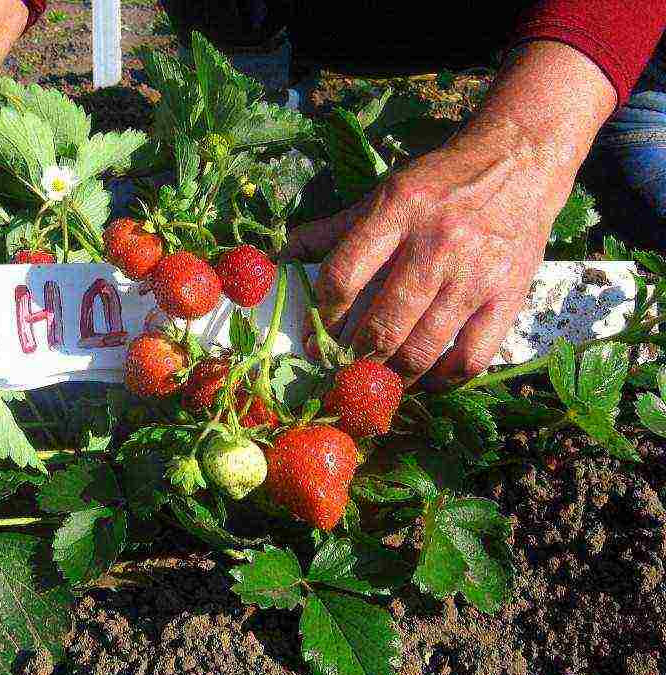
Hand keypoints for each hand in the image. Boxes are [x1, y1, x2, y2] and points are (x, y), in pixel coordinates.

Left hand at [287, 41, 616, 386]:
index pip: (342, 277)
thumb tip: (282, 256)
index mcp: (397, 212)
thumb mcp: (385, 193)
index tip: (314, 336)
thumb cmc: (441, 184)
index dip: (322, 317)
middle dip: (351, 360)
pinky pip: (470, 358)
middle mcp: (436, 245)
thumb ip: (334, 230)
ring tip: (374, 383)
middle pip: (381, 326)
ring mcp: (475, 276)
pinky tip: (423, 380)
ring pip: (421, 350)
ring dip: (390, 378)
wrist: (521, 160)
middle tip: (338, 374)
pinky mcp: (510, 297)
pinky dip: (442, 381)